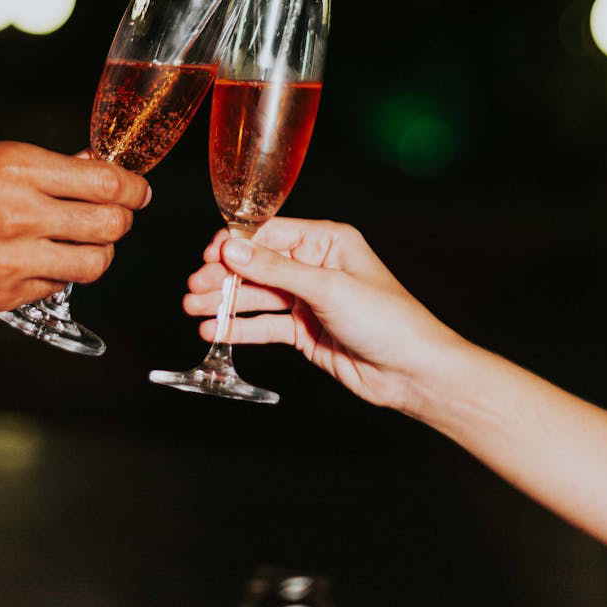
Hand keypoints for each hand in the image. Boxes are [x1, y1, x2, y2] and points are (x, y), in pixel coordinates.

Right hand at [184, 218, 459, 408]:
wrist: (412, 372)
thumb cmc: (387, 320)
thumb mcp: (328, 288)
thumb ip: (277, 269)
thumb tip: (233, 249)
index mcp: (326, 241)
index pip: (269, 233)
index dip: (236, 244)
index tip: (208, 256)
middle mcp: (314, 266)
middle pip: (257, 264)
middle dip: (223, 276)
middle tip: (194, 288)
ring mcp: (308, 299)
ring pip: (256, 295)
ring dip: (225, 302)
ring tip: (194, 309)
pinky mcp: (304, 331)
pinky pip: (264, 324)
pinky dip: (239, 327)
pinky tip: (214, 330)